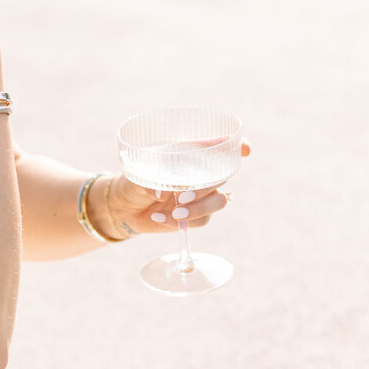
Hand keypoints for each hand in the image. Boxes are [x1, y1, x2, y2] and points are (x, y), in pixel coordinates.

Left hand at [102, 141, 251, 237]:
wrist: (122, 207)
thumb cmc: (131, 181)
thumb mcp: (136, 175)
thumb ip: (151, 180)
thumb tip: (162, 191)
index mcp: (189, 155)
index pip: (220, 147)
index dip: (238, 147)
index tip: (246, 150)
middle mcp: (200, 174)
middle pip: (222, 177)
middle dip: (205, 187)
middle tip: (182, 196)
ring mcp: (200, 196)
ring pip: (218, 201)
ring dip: (199, 208)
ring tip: (174, 212)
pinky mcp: (194, 216)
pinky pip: (202, 220)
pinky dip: (183, 222)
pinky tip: (159, 218)